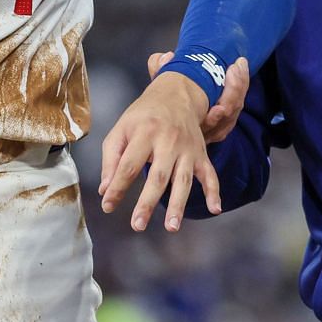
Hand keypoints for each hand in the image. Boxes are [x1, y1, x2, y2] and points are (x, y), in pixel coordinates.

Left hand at [98, 58, 245, 230]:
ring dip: (178, 204)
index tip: (108, 205)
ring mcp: (188, 149)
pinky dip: (214, 192)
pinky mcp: (201, 154)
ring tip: (171, 227)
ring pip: (183, 180)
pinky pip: (210, 175)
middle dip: (147, 202)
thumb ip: (111, 158)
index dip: (117, 187)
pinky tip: (215, 209)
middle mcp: (169, 141)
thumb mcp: (121, 128)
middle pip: (158, 176)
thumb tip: (105, 190)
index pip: (129, 165)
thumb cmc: (144, 115)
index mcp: (145, 133)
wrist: (176, 95)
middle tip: (137, 225)